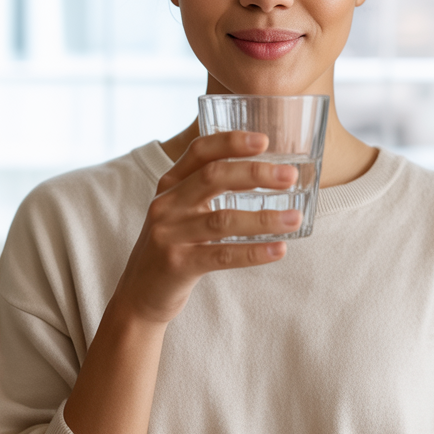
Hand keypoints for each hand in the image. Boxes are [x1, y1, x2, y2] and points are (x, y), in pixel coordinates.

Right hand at [110, 131, 301, 324]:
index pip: (200, 151)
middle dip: (255, 174)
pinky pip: (222, 255)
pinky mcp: (178, 265)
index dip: (231, 142)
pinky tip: (278, 250)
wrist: (139, 294)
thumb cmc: (173, 246)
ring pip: (223, 220)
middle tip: (290, 176)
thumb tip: (264, 171)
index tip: (265, 140)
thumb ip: (208, 188)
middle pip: (214, 177)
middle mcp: (166, 204)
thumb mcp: (181, 210)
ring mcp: (169, 235)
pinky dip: (253, 252)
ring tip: (295, 218)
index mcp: (170, 184)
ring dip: (264, 218)